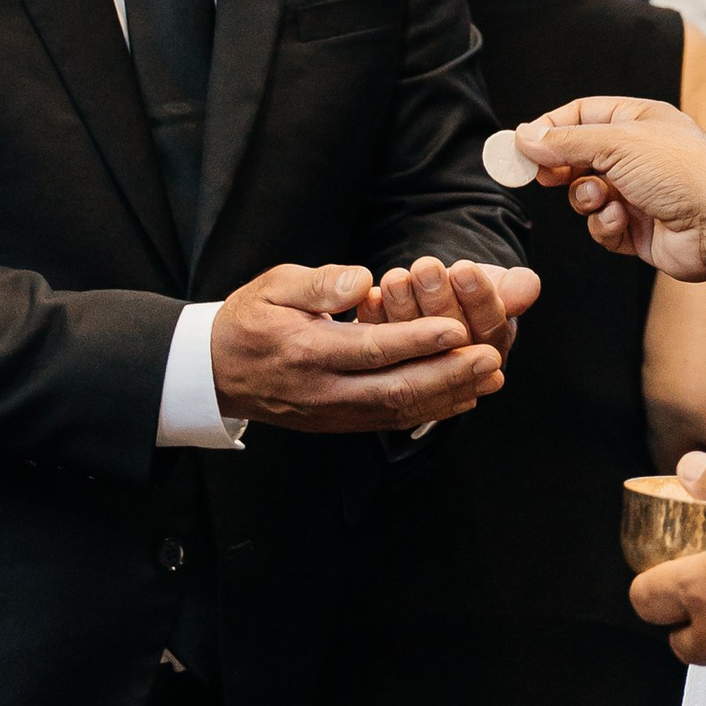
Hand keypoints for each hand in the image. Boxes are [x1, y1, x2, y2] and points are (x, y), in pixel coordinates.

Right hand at [210, 263, 514, 435]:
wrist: (214, 371)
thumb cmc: (250, 319)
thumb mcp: (274, 286)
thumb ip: (319, 282)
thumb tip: (363, 281)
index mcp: (306, 350)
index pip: (371, 349)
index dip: (418, 341)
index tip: (458, 329)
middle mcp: (322, 390)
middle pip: (394, 390)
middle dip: (448, 375)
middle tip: (490, 358)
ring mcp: (330, 413)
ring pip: (398, 412)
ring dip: (448, 396)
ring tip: (489, 377)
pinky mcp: (337, 424)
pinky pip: (389, 421)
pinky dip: (429, 411)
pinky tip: (461, 396)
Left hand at [374, 255, 540, 364]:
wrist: (435, 305)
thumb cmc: (467, 295)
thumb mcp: (494, 286)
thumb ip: (512, 288)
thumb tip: (529, 285)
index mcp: (491, 355)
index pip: (489, 329)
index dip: (477, 298)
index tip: (463, 268)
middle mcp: (457, 372)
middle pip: (450, 341)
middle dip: (437, 301)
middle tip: (425, 267)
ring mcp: (419, 373)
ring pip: (413, 349)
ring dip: (403, 310)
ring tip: (395, 277)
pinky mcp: (386, 369)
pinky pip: (381, 353)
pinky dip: (375, 321)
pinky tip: (369, 296)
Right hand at [519, 98, 705, 281]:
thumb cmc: (681, 171)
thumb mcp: (618, 143)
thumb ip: (567, 141)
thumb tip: (525, 136)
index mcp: (639, 120)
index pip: (582, 115)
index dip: (550, 128)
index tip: (521, 146)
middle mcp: (639, 154)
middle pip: (579, 156)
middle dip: (561, 167)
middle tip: (543, 177)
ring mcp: (639, 193)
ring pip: (587, 194)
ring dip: (587, 199)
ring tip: (601, 199)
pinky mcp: (639, 229)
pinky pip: (603, 225)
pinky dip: (606, 225)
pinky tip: (622, 221)